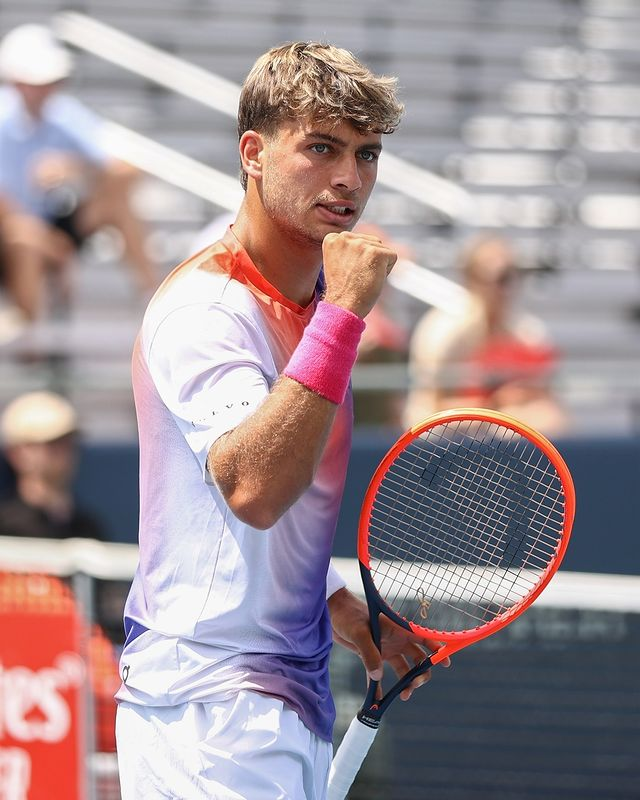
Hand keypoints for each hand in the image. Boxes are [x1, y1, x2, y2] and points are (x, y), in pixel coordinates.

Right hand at [322, 231, 396, 318]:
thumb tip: (370, 243)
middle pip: (372, 242)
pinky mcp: (375, 252)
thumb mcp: (340, 262)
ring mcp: (360, 244)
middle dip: (369, 260)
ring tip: (362, 278)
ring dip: (378, 265)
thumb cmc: (343, 289)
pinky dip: (386, 271)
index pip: (358, 240)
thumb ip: (350, 248)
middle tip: (356, 277)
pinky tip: (372, 279)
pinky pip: (392, 256)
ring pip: (382, 249)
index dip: (357, 259)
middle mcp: (344, 237)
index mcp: (333, 239)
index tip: (347, 272)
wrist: (343, 306)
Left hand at [328, 587, 450, 700]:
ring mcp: (384, 649)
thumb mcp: (359, 632)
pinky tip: (380, 700)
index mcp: (398, 628)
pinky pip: (379, 676)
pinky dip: (381, 688)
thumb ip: (369, 653)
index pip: (423, 637)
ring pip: (403, 669)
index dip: (437, 648)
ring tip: (404, 696)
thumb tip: (378, 677)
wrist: (332, 612)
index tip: (446, 662)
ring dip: (406, 683)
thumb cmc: (348, 615)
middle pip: (417, 659)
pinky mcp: (371, 657)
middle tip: (414, 685)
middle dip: (421, 673)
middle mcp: (395, 640)